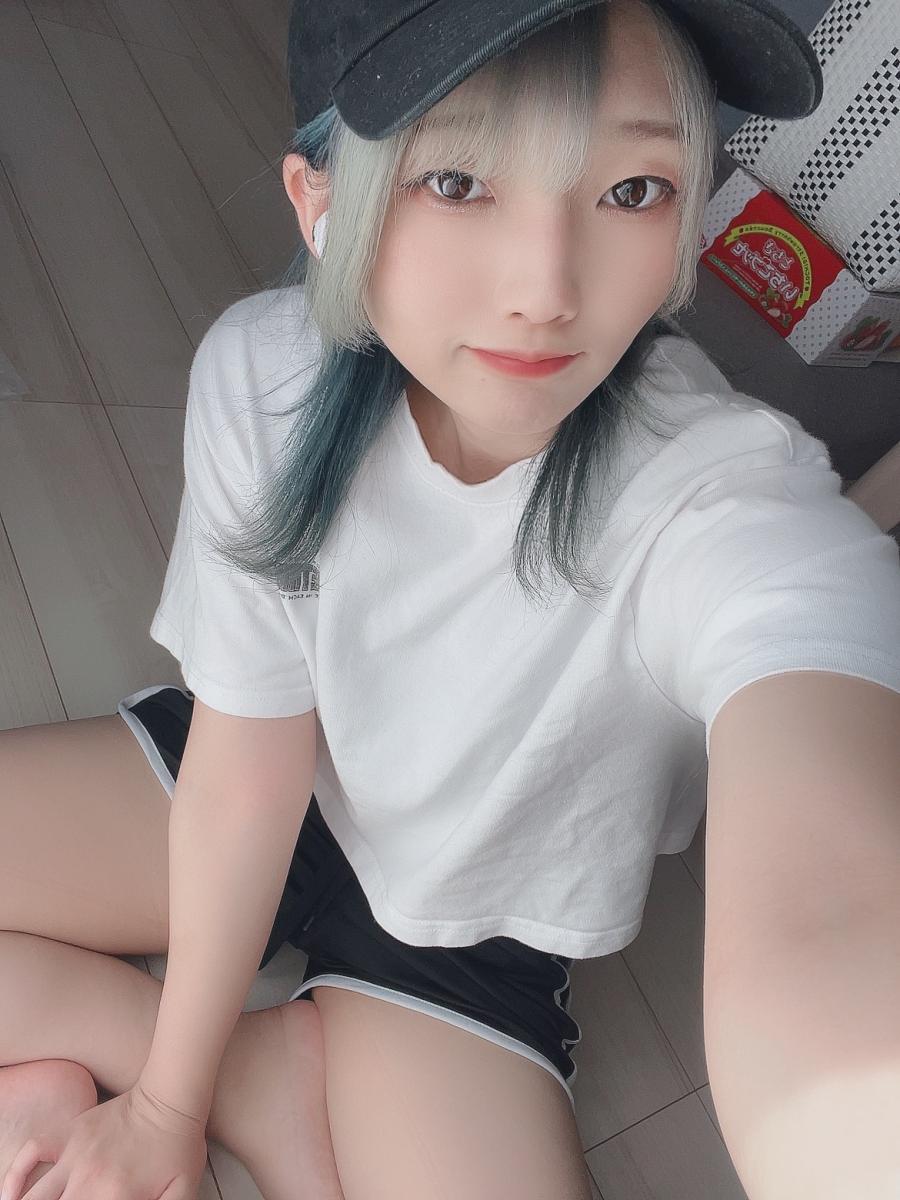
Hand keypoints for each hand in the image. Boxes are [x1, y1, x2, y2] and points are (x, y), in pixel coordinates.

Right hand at [0, 1083, 208, 1199]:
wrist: (171, 1099)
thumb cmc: (179, 1147)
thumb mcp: (181, 1191)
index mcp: (115, 1198)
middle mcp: (88, 1179)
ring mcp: (74, 1154)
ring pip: (35, 1196)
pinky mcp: (69, 1132)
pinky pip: (31, 1152)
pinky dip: (15, 1175)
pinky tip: (12, 1193)